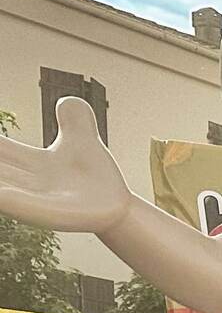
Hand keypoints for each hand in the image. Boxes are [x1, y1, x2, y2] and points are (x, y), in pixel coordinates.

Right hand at [0, 97, 130, 233]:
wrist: (118, 208)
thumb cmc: (95, 177)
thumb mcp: (83, 140)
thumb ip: (74, 119)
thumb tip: (68, 100)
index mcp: (23, 161)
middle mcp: (19, 180)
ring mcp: (31, 197)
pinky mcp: (46, 212)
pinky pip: (16, 203)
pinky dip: (4, 195)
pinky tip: (0, 190)